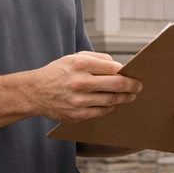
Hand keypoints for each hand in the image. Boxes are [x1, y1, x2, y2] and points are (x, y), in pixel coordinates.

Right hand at [22, 52, 141, 122]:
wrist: (35, 92)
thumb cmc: (57, 73)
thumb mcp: (73, 58)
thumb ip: (96, 59)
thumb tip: (118, 67)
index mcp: (80, 64)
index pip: (112, 67)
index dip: (126, 71)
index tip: (134, 74)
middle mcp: (80, 82)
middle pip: (116, 84)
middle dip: (131, 85)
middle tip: (139, 86)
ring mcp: (79, 100)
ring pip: (111, 100)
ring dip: (124, 98)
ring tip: (130, 95)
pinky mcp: (78, 114)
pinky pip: (101, 112)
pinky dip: (111, 108)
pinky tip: (115, 104)